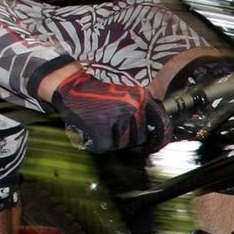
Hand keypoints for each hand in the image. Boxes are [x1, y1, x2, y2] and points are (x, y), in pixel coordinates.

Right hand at [51, 72, 168, 153]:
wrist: (71, 87)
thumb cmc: (99, 92)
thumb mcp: (127, 94)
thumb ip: (144, 108)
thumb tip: (157, 129)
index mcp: (140, 98)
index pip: (160, 122)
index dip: (162, 136)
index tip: (158, 143)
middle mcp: (131, 107)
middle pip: (140, 137)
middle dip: (130, 136)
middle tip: (116, 126)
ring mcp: (115, 119)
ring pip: (124, 143)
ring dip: (115, 139)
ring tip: (105, 124)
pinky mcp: (100, 131)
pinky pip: (107, 145)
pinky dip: (101, 141)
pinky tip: (96, 130)